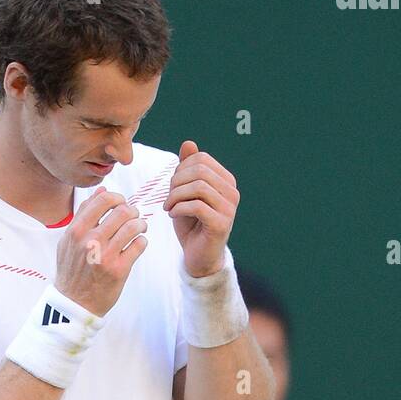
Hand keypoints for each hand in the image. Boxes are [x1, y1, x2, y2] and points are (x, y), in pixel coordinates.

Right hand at [54, 188, 147, 317]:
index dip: (118, 198)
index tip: (121, 206)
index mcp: (76, 230)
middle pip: (123, 211)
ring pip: (134, 226)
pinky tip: (137, 245)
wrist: (74, 303)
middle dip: (133, 212)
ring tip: (139, 229)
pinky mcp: (119, 270)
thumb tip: (102, 191)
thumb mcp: (68, 240)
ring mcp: (105, 256)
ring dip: (140, 225)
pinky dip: (142, 242)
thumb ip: (83, 214)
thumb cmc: (72, 270)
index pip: (104, 200)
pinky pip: (139, 245)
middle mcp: (90, 241)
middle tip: (133, 218)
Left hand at [164, 140, 239, 278]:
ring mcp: (229, 208)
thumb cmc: (191, 224)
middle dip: (176, 182)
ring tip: (169, 208)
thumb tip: (188, 143)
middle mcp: (232, 192)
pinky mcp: (221, 224)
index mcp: (226, 181)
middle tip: (168, 198)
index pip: (201, 159)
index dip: (180, 169)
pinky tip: (173, 215)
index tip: (172, 187)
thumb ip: (188, 169)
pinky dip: (179, 209)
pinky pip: (197, 206)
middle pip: (199, 171)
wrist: (198, 256)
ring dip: (176, 196)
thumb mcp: (185, 193)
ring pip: (198, 187)